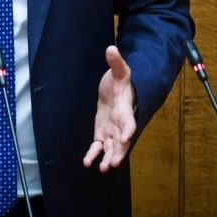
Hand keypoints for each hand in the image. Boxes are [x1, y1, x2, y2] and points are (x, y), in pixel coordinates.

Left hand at [82, 45, 136, 172]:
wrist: (115, 90)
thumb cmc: (120, 81)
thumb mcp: (119, 70)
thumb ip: (115, 62)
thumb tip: (111, 48)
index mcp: (126, 110)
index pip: (129, 122)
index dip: (128, 130)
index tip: (126, 138)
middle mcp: (120, 124)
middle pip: (122, 141)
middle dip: (119, 152)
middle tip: (113, 163)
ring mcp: (112, 131)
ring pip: (112, 148)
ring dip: (108, 157)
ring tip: (103, 168)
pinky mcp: (102, 134)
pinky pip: (98, 147)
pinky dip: (94, 155)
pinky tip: (87, 163)